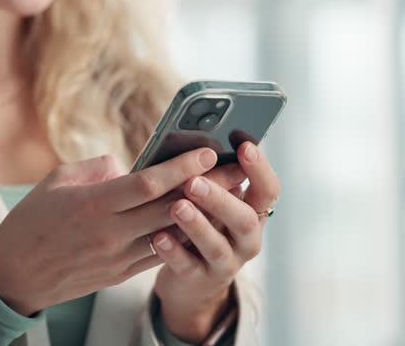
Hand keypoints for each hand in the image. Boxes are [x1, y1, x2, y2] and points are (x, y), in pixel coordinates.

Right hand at [0, 148, 244, 315]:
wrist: (14, 274)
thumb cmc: (31, 221)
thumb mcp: (55, 181)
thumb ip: (97, 169)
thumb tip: (129, 166)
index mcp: (92, 205)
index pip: (147, 184)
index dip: (181, 167)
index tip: (208, 152)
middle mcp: (110, 233)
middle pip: (170, 208)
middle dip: (207, 188)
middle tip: (238, 171)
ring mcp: (118, 258)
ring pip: (171, 234)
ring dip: (202, 214)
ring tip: (228, 196)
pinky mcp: (120, 274)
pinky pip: (160, 254)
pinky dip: (182, 237)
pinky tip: (200, 223)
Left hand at [151, 142, 279, 342]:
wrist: (193, 281)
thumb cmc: (201, 226)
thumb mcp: (212, 203)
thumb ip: (212, 180)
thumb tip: (200, 145)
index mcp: (252, 213)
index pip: (268, 190)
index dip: (259, 169)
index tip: (244, 146)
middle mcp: (246, 239)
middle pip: (243, 219)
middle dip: (220, 199)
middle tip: (193, 181)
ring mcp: (225, 262)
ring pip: (216, 246)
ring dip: (196, 225)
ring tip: (176, 207)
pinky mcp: (199, 279)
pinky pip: (187, 266)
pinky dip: (173, 252)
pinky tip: (158, 237)